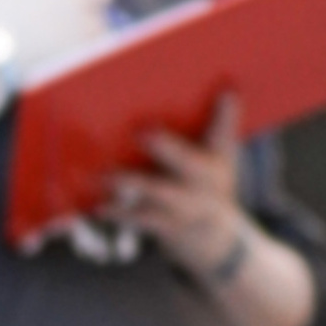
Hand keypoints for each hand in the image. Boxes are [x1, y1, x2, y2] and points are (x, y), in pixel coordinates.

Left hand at [105, 93, 252, 278]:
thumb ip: (210, 125)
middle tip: (144, 133)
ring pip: (158, 192)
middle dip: (167, 148)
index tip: (226, 93)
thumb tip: (203, 88)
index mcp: (217, 158)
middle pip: (187, 162)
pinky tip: (99, 206)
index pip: (223, 131)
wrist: (213, 237)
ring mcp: (185, 205)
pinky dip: (118, 212)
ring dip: (130, 182)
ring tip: (104, 175)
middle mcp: (205, 181)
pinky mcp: (165, 224)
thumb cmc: (206, 180)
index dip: (226, 113)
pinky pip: (139, 218)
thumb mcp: (216, 156)